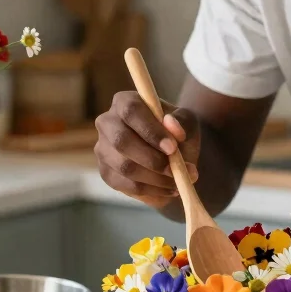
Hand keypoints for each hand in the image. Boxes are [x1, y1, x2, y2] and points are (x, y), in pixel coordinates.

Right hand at [94, 91, 199, 208]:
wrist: (173, 156)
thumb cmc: (177, 133)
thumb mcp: (187, 123)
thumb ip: (181, 121)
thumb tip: (171, 124)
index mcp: (124, 102)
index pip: (130, 111)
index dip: (150, 130)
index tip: (172, 148)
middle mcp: (107, 122)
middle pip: (121, 141)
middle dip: (151, 159)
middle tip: (176, 169)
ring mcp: (103, 149)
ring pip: (125, 167)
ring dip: (156, 178)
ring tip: (179, 180)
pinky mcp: (106, 173)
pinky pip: (126, 185)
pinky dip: (152, 190)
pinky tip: (170, 188)